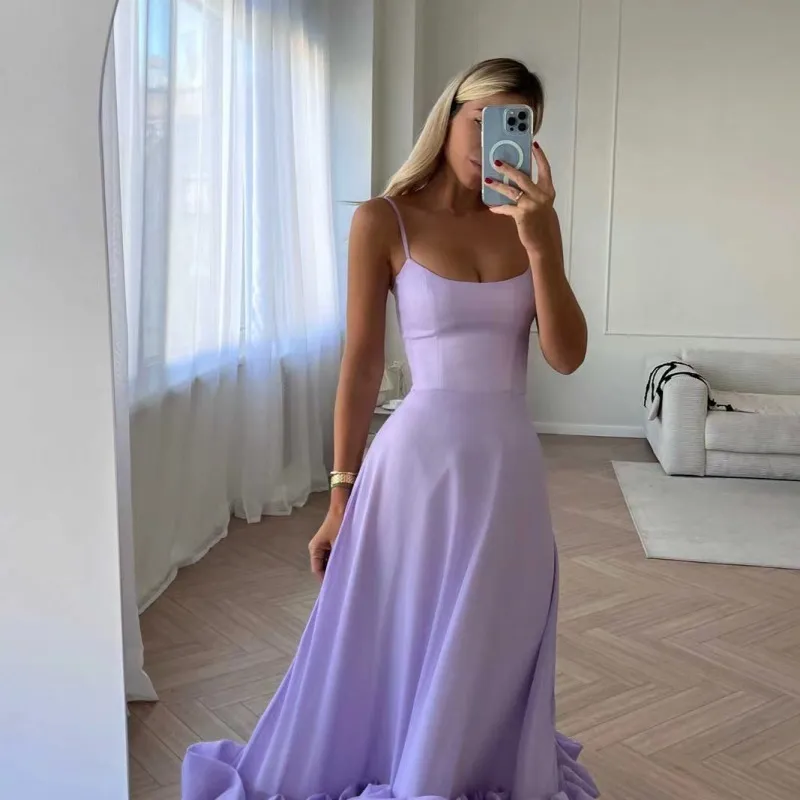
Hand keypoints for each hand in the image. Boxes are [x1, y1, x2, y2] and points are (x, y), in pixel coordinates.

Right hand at [308, 508, 343, 580]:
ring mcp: (324, 546)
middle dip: (333, 573)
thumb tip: (343, 574)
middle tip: (345, 582)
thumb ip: (339, 559)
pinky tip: (349, 564)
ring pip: (329, 562)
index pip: (317, 570)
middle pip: (323, 567)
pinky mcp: (332, 542)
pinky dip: (340, 560)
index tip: (337, 587)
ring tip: (348, 574)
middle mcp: (317, 549)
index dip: (326, 579)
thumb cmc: (340, 523)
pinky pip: (334, 556)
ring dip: (337, 566)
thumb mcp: (339, 543)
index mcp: (315, 549)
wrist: (343, 506)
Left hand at [485, 142, 557, 259]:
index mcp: (548, 190)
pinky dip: (498, 207)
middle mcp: (541, 195)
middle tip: (496, 161)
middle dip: (508, 168)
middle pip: (523, 177)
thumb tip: (517, 179)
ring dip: (498, 185)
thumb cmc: (540, 221)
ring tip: (487, 180)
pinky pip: (506, 208)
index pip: (545, 169)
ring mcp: (532, 205)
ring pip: (512, 191)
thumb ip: (533, 191)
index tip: (534, 144)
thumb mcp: (541, 203)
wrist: (543, 242)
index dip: (540, 156)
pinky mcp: (522, 215)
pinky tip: (491, 206)